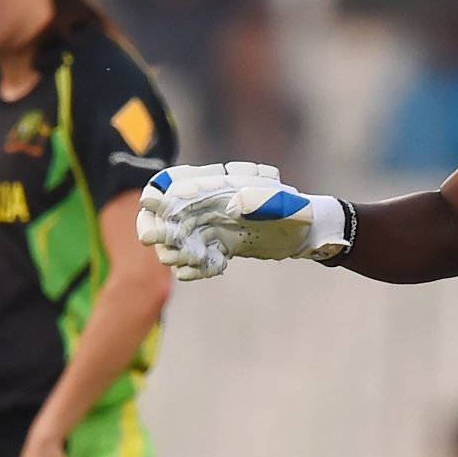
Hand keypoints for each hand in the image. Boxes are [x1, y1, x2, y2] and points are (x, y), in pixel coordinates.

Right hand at [136, 162, 351, 280]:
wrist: (308, 232)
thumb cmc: (296, 211)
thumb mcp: (281, 204)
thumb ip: (259, 200)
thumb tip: (234, 204)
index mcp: (221, 186)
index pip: (181, 184)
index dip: (162, 192)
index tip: (149, 204)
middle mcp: (213, 205)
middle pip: (174, 214)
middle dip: (160, 225)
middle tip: (150, 239)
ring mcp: (216, 225)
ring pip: (183, 237)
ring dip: (176, 249)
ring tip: (180, 261)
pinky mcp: (223, 245)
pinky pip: (201, 255)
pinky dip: (197, 266)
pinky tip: (201, 272)